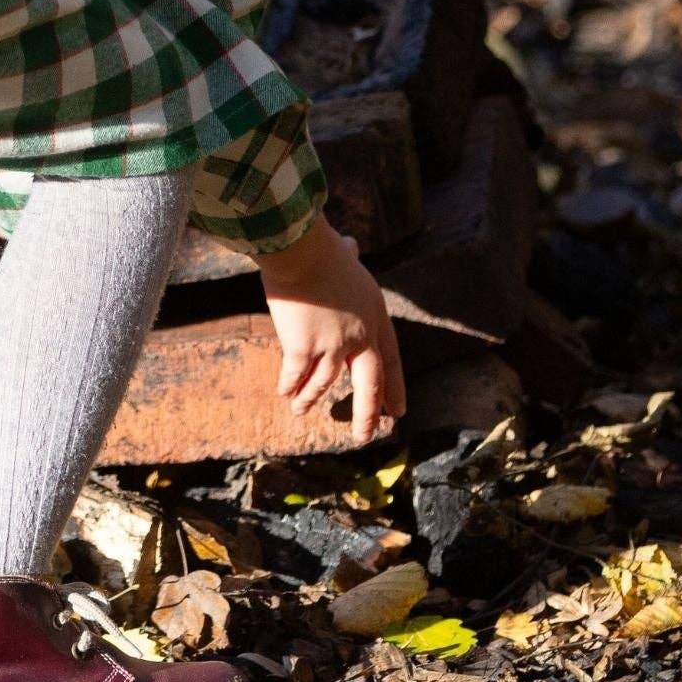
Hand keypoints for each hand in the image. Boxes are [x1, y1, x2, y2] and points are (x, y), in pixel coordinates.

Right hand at [256, 216, 405, 445]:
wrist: (300, 251)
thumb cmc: (321, 247)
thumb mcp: (346, 255)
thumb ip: (350, 256)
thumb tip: (351, 244)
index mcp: (375, 315)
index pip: (391, 359)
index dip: (394, 387)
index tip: (398, 411)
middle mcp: (359, 336)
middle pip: (369, 384)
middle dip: (367, 414)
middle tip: (366, 436)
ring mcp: (332, 346)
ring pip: (324, 384)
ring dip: (310, 399)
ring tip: (300, 412)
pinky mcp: (304, 350)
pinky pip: (296, 376)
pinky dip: (289, 386)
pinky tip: (284, 394)